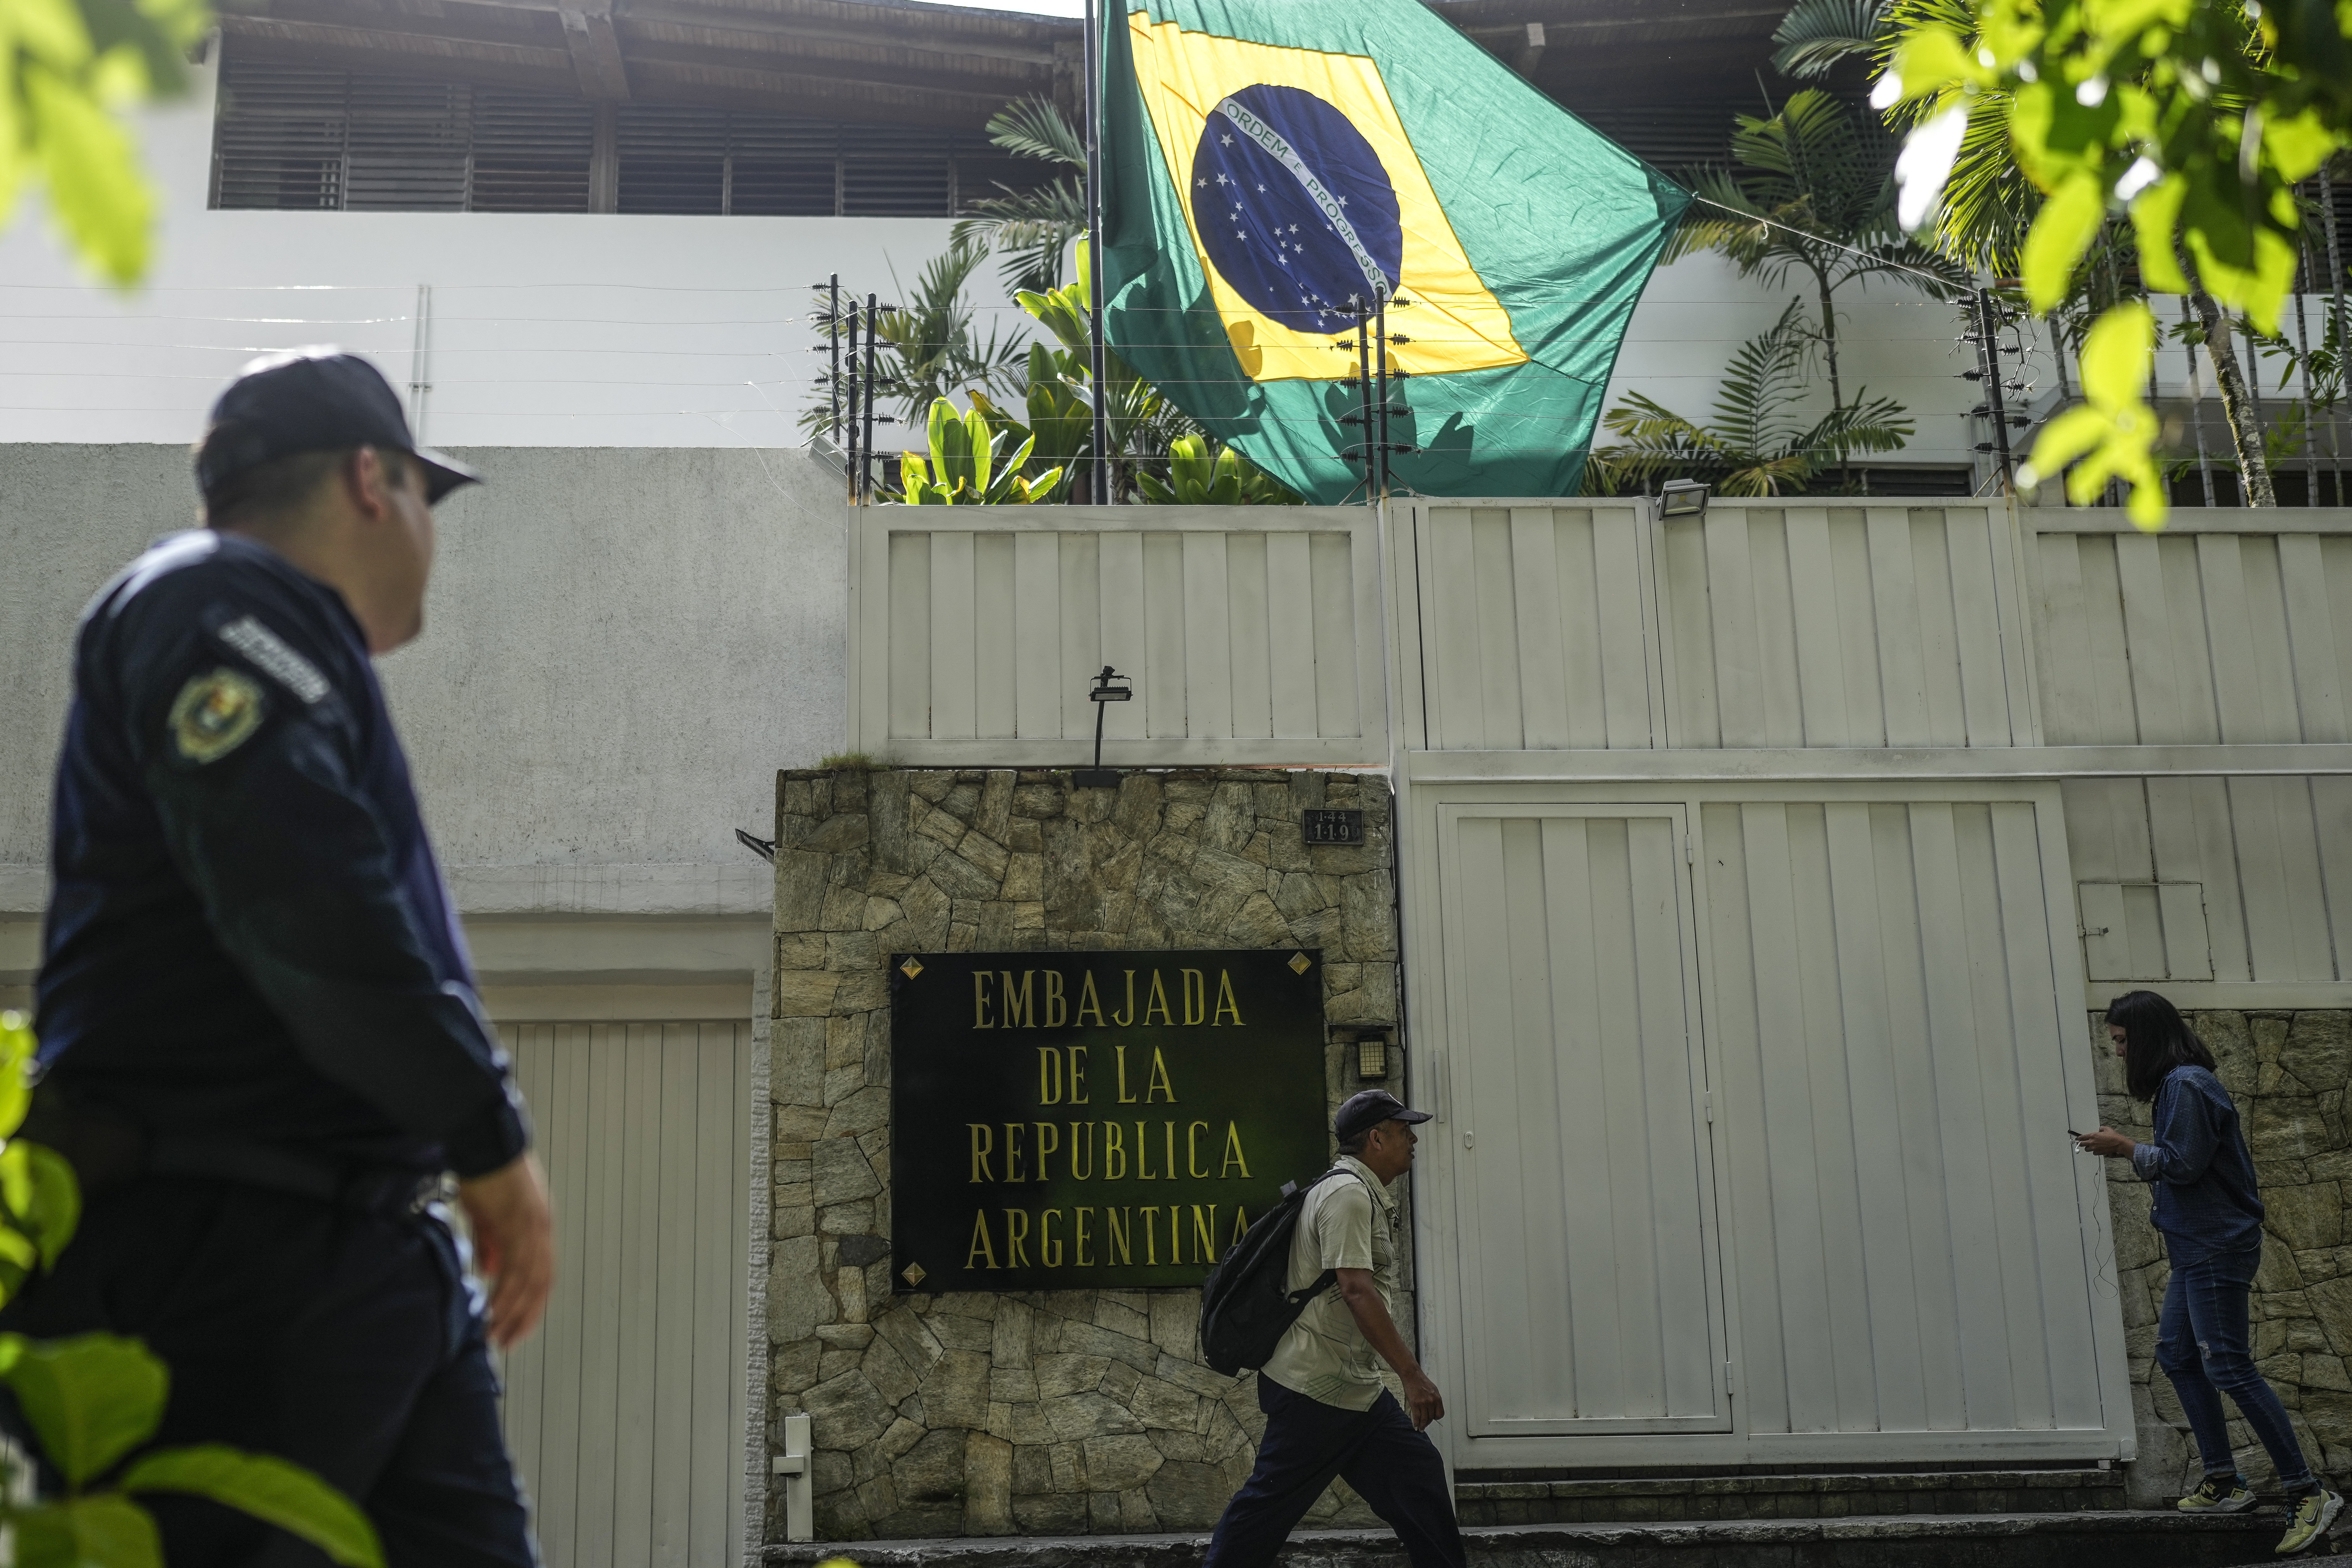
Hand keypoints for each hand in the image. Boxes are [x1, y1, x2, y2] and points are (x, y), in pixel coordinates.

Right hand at [458, 1154, 554, 1348]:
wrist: (480, 1139)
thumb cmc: (483, 1174)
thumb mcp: (487, 1215)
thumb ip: (491, 1244)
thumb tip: (489, 1272)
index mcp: (537, 1227)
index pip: (541, 1275)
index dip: (530, 1304)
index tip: (515, 1328)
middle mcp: (541, 1229)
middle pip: (541, 1284)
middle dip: (524, 1316)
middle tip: (506, 1343)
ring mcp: (532, 1227)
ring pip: (530, 1281)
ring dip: (513, 1311)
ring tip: (495, 1336)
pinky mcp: (518, 1223)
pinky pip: (516, 1267)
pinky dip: (506, 1293)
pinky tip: (493, 1311)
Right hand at [1402, 1369, 1444, 1430]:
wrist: (1412, 1375)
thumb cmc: (1421, 1381)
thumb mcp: (1433, 1390)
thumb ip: (1435, 1400)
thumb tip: (1434, 1410)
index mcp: (1437, 1398)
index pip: (1440, 1414)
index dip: (1435, 1418)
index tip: (1433, 1419)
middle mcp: (1431, 1402)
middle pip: (1431, 1418)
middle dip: (1427, 1422)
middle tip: (1425, 1425)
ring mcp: (1423, 1403)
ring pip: (1424, 1419)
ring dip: (1422, 1425)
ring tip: (1420, 1428)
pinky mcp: (1415, 1404)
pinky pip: (1416, 1417)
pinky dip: (1416, 1423)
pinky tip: (1415, 1425)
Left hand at [2076, 1127, 2135, 1157]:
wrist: (2118, 1143)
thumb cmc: (2113, 1136)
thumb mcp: (2106, 1129)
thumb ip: (2101, 1129)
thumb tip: (2099, 1130)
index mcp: (2093, 1135)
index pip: (2082, 1137)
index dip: (2078, 1138)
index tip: (2077, 1139)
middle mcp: (2092, 1142)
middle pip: (2082, 1144)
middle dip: (2082, 1144)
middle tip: (2082, 1144)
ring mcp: (2095, 1148)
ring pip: (2087, 1149)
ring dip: (2088, 1148)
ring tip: (2092, 1147)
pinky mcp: (2098, 1152)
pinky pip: (2093, 1153)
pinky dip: (2095, 1152)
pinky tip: (2098, 1150)